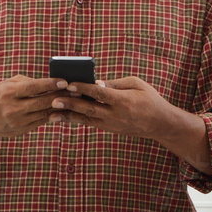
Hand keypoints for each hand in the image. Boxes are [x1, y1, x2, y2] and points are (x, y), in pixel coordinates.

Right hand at [0, 74, 68, 139]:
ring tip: (71, 99)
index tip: (64, 81)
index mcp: (8, 93)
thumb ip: (26, 82)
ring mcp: (18, 122)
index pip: (33, 87)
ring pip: (44, 113)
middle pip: (42, 102)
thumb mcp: (6, 84)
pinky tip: (61, 108)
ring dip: (59, 106)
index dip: (50, 84)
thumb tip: (48, 82)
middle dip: (60, 96)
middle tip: (74, 90)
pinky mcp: (22, 130)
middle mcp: (13, 109)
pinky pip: (41, 121)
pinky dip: (51, 114)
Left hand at [48, 76, 173, 139]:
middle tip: (53, 100)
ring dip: (69, 116)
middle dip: (70, 105)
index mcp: (124, 101)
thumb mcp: (136, 84)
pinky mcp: (110, 129)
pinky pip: (91, 123)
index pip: (100, 94)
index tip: (70, 84)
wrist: (159, 123)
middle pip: (89, 109)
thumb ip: (114, 83)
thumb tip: (94, 82)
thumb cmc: (148, 98)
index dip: (84, 89)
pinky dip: (77, 120)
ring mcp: (113, 124)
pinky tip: (64, 116)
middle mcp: (117, 115)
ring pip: (87, 119)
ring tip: (52, 113)